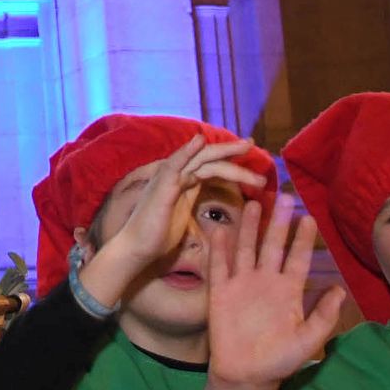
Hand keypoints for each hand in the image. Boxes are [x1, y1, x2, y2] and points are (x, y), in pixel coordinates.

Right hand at [79, 134, 269, 309]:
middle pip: (208, 157)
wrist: (137, 248)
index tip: (250, 156)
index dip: (229, 159)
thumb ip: (194, 203)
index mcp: (183, 182)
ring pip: (200, 158)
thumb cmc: (158, 237)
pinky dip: (186, 151)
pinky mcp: (162, 187)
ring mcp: (167, 178)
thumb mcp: (184, 217)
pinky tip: (200, 141)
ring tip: (248, 148)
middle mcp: (176, 175)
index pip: (210, 165)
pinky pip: (175, 164)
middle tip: (253, 143)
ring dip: (224, 151)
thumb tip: (211, 206)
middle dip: (231, 150)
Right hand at [203, 195, 349, 388]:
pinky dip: (219, 248)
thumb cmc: (280, 360)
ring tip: (253, 203)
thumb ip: (324, 316)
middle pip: (272, 245)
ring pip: (246, 249)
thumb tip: (340, 289)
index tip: (309, 217)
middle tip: (284, 196)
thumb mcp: (308, 340)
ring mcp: (242, 284)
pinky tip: (220, 228)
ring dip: (249, 227)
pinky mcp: (221, 292)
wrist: (246, 375)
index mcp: (288, 291)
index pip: (297, 258)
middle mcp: (266, 281)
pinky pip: (219, 266)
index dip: (303, 239)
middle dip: (278, 222)